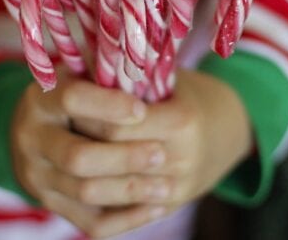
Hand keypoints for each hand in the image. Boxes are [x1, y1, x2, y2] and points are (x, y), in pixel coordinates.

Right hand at [11, 72, 172, 238]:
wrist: (39, 131)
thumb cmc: (79, 94)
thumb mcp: (85, 73)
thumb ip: (107, 70)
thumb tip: (139, 57)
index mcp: (40, 99)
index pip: (71, 100)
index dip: (108, 105)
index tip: (141, 109)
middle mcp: (30, 138)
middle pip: (77, 157)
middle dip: (123, 158)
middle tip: (161, 154)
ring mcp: (37, 176)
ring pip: (86, 192)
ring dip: (130, 190)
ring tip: (167, 186)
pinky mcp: (51, 205)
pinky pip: (91, 222)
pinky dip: (126, 218)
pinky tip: (155, 207)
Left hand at [74, 69, 252, 214]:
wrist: (227, 130)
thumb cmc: (185, 94)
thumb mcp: (164, 76)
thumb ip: (128, 75)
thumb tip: (78, 65)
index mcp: (181, 121)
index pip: (113, 126)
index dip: (84, 115)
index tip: (66, 101)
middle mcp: (180, 159)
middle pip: (105, 158)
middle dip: (75, 141)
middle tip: (60, 126)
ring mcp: (174, 191)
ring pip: (103, 194)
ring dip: (73, 173)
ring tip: (60, 152)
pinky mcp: (165, 210)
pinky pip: (113, 222)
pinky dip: (89, 205)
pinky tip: (75, 182)